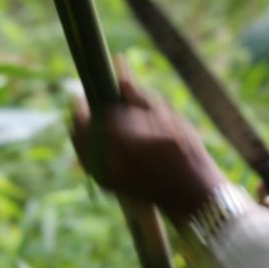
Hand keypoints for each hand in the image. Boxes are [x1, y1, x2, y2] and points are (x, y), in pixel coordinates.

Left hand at [68, 62, 226, 223]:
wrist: (190, 190)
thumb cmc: (185, 149)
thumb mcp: (167, 116)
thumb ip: (139, 97)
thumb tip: (121, 77)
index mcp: (118, 133)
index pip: (88, 112)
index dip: (86, 102)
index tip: (87, 93)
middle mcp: (106, 155)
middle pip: (79, 131)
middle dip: (81, 118)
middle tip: (87, 108)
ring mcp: (104, 172)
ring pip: (81, 148)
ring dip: (83, 134)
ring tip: (94, 124)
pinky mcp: (108, 185)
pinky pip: (88, 163)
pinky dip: (89, 151)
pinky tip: (100, 143)